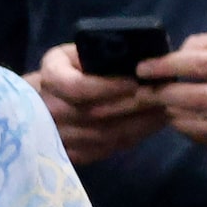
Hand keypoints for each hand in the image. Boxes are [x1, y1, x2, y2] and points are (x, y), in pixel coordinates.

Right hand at [30, 42, 164, 164]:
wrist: (43, 100)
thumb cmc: (72, 70)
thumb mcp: (81, 53)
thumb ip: (104, 54)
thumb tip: (143, 55)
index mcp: (50, 76)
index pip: (75, 87)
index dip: (107, 87)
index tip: (135, 82)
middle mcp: (45, 108)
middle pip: (92, 114)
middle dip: (132, 106)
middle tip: (162, 97)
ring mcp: (54, 135)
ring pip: (101, 135)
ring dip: (136, 124)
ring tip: (162, 111)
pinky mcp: (67, 153)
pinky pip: (102, 149)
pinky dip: (129, 138)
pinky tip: (148, 126)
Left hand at [141, 27, 206, 158]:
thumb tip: (179, 51)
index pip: (200, 63)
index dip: (167, 66)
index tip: (141, 69)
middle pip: (195, 96)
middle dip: (163, 94)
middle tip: (142, 93)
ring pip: (200, 119)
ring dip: (173, 112)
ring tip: (161, 105)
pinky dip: (188, 128)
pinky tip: (178, 121)